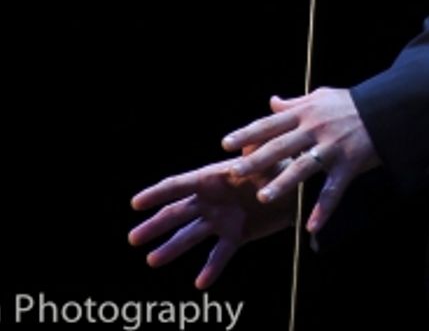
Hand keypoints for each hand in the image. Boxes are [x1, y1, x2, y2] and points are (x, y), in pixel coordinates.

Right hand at [129, 150, 293, 289]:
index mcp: (212, 177)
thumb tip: (246, 145)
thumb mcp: (264, 155)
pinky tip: (200, 283)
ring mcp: (221, 219)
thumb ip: (253, 152)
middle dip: (155, 225)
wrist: (296, 189)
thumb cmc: (279, 166)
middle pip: (177, 213)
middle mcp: (211, 199)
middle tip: (133, 239)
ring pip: (191, 236)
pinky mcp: (236, 235)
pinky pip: (220, 254)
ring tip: (152, 260)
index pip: (178, 186)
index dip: (156, 194)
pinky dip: (212, 268)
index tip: (135, 203)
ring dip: (172, 248)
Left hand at [222, 87, 379, 234]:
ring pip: (302, 167)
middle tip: (234, 173)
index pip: (269, 124)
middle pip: (280, 146)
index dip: (247, 133)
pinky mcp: (349, 165)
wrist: (386, 108)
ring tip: (263, 197)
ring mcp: (331, 148)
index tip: (225, 144)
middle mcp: (314, 129)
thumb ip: (293, 104)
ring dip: (282, 183)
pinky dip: (322, 210)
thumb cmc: (349, 103)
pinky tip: (310, 227)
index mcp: (304, 113)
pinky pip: (333, 190)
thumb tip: (271, 102)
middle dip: (256, 160)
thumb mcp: (320, 97)